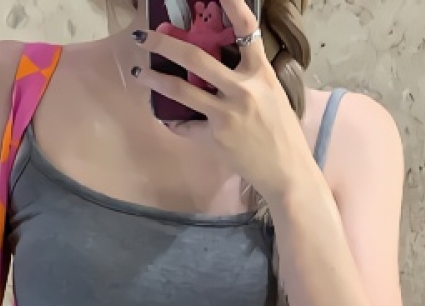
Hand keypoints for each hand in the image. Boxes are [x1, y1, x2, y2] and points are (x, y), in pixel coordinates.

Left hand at [131, 0, 311, 203]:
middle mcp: (243, 89)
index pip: (247, 29)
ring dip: (155, 80)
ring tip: (139, 72)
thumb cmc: (282, 131)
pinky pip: (186, 127)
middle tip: (143, 35)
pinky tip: (166, 118)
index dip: (232, 5)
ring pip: (181, 92)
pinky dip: (174, 123)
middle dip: (164, 44)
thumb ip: (249, 77)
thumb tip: (221, 63)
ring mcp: (227, 114)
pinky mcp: (216, 138)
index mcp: (261, 73)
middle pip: (196, 59)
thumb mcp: (272, 94)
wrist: (286, 170)